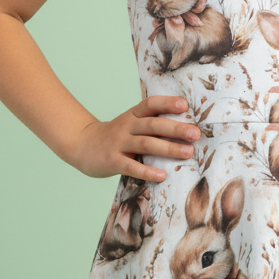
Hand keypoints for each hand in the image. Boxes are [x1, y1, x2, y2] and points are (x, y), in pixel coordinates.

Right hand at [69, 95, 199, 180]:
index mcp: (133, 115)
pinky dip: (147, 171)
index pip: (151, 104)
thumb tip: (185, 128)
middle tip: (196, 134)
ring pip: (146, 143)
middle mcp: (127, 126)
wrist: (82, 145)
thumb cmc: (115, 136)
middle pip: (153, 125)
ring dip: (168, 148)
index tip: (185, 105)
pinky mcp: (112, 161)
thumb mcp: (130, 123)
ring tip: (188, 153)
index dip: (167, 103)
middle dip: (176, 129)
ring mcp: (119, 143)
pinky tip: (162, 176)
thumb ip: (151, 124)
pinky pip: (131, 166)